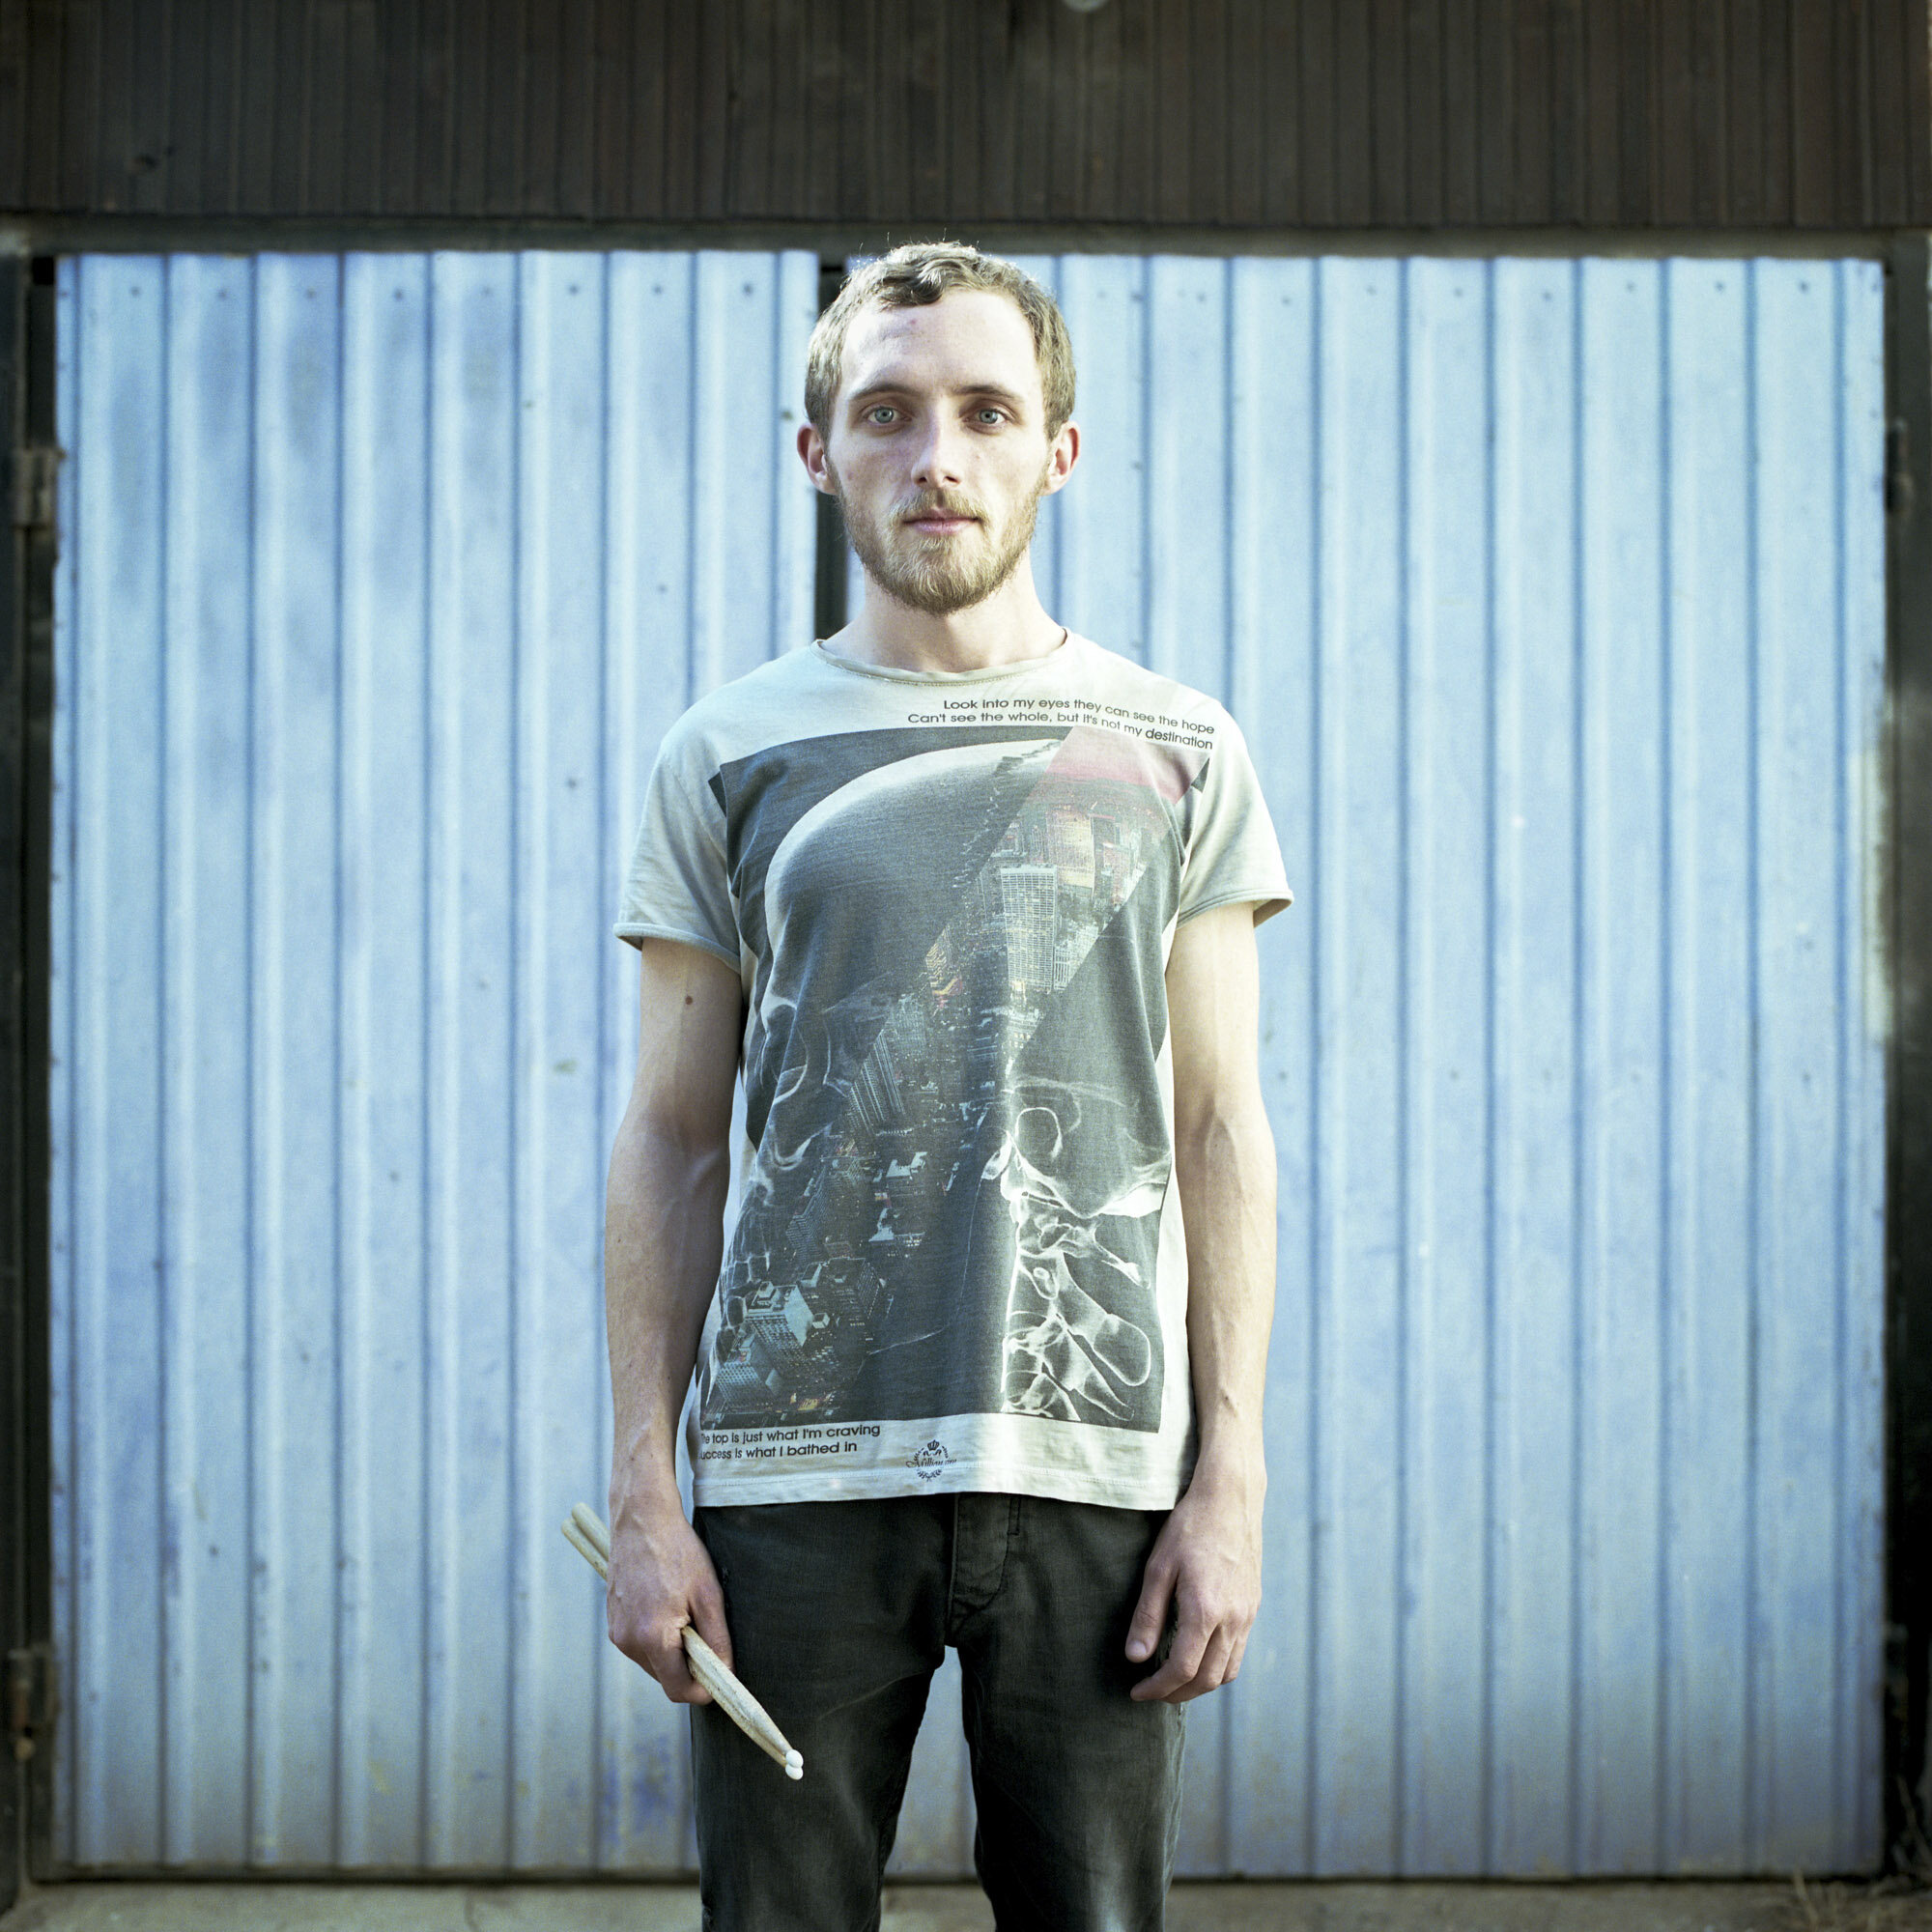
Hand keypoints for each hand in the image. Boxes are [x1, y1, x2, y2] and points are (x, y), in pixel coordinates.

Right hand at [605, 1491, 733, 1704]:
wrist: (642, 1519)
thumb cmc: (677, 1551)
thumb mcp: (708, 1594)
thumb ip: (717, 1639)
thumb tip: (725, 1673)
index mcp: (652, 1637)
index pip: (678, 1689)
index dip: (703, 1691)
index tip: (721, 1678)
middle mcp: (628, 1640)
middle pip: (665, 1678)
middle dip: (689, 1668)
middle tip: (707, 1636)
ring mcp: (617, 1632)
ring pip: (653, 1662)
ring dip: (674, 1652)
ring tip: (686, 1613)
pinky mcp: (613, 1622)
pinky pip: (640, 1645)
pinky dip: (658, 1638)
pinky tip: (668, 1606)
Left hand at [1125, 1456, 1263, 1702]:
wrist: (1230, 1499)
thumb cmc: (1189, 1528)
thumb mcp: (1158, 1567)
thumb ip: (1148, 1615)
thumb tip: (1135, 1658)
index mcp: (1206, 1610)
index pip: (1182, 1669)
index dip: (1158, 1688)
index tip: (1137, 1692)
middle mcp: (1233, 1619)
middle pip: (1206, 1679)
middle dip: (1176, 1693)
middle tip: (1151, 1692)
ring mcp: (1247, 1615)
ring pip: (1227, 1672)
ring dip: (1199, 1685)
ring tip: (1172, 1680)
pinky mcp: (1253, 1607)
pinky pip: (1238, 1653)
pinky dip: (1217, 1668)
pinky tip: (1197, 1656)